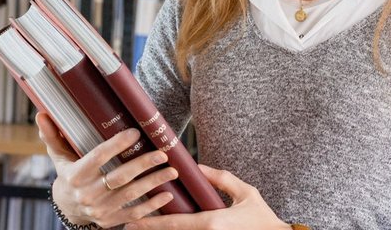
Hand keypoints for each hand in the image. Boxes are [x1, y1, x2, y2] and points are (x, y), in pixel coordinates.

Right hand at [36, 111, 178, 227]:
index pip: (98, 157)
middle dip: (143, 165)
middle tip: (162, 153)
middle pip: (119, 177)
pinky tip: (168, 195)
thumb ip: (53, 136)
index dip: (116, 144)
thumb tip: (41, 114)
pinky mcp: (112, 220)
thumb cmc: (68, 174)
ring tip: (172, 171)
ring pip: (131, 195)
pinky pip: (135, 213)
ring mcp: (101, 209)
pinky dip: (153, 205)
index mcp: (76, 175)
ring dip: (153, 183)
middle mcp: (88, 193)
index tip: (134, 132)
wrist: (68, 208)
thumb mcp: (59, 156)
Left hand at [121, 165, 289, 229]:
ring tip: (140, 225)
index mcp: (212, 222)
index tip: (134, 220)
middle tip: (128, 224)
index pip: (175, 223)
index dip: (153, 222)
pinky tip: (165, 226)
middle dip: (151, 228)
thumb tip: (198, 167)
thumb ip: (220, 179)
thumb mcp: (244, 192)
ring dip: (163, 229)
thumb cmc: (262, 217)